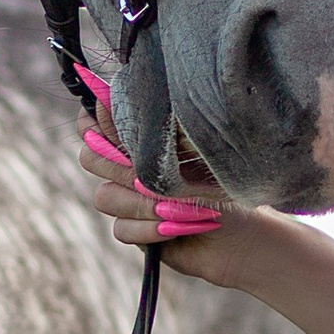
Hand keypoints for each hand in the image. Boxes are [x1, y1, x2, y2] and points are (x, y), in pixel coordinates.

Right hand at [75, 127, 246, 281]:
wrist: (243, 237)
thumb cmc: (224, 184)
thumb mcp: (186, 148)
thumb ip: (143, 128)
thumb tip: (103, 96)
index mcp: (140, 137)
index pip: (95, 122)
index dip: (92, 122)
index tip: (107, 129)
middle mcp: (129, 165)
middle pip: (90, 157)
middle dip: (118, 166)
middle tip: (149, 177)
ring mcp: (129, 199)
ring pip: (105, 197)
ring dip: (141, 203)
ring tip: (178, 209)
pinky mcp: (134, 230)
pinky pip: (121, 228)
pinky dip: (149, 229)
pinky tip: (176, 229)